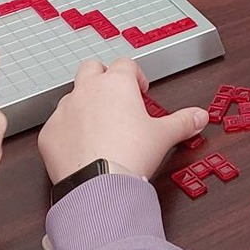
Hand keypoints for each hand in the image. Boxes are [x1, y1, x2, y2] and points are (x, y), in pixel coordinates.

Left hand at [38, 57, 208, 185]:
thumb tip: (200, 117)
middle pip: (92, 68)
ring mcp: (65, 110)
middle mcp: (87, 90)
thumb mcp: (164, 136)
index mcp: (116, 84)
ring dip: (84, 105)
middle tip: (116, 100)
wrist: (100, 185)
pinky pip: (57, 125)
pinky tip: (81, 149)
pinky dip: (67, 132)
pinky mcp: (49, 132)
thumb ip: (183, 122)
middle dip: (103, 79)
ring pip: (72, 96)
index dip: (135, 76)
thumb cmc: (131, 155)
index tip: (141, 92)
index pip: (126, 64)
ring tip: (99, 129)